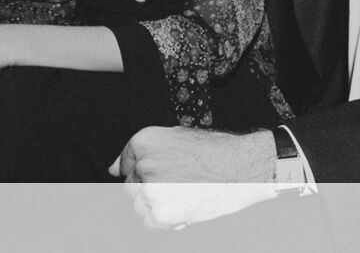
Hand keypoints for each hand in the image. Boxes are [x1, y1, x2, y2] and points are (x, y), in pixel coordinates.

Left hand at [111, 127, 277, 228]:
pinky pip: (150, 221)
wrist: (245, 167)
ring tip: (186, 192)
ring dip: (157, 204)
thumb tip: (114, 168)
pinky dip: (165, 219)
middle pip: (131, 186)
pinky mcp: (161, 213)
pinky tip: (186, 204)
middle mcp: (145, 164)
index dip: (145, 171)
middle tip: (181, 182)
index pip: (125, 163)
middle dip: (151, 188)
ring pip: (140, 205)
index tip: (163, 173)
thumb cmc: (217, 151)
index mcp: (146, 141)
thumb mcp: (178, 137)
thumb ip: (144, 152)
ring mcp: (152, 190)